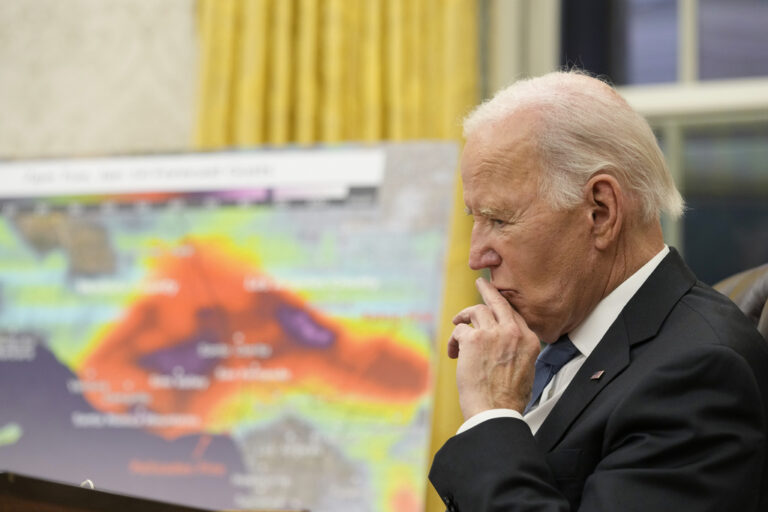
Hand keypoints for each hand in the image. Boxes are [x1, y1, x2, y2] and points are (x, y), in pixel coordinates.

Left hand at [448, 277, 540, 418]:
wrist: (495, 412)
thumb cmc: (507, 399)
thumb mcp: (525, 370)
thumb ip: (517, 351)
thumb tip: (505, 347)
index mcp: (529, 341)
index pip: (514, 314)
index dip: (502, 308)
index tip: (495, 303)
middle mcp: (513, 332)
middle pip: (498, 303)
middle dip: (488, 290)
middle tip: (481, 283)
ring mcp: (493, 333)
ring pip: (475, 311)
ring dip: (463, 317)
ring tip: (457, 324)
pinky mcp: (473, 339)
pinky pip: (460, 330)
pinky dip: (454, 341)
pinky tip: (453, 352)